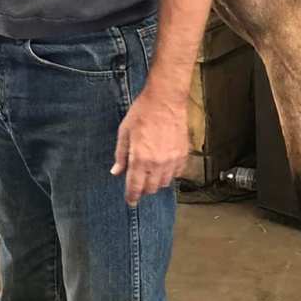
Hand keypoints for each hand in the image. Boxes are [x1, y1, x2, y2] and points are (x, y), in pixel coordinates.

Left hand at [111, 86, 188, 205]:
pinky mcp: (183, 154)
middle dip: (143, 188)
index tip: (130, 201)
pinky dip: (171, 173)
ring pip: (165, 183)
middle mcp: (157, 163)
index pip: (135, 187)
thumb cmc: (143, 112)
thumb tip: (116, 171)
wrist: (166, 99)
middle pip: (151, 188)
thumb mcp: (125, 132)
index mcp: (140, 159)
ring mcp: (172, 160)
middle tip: (138, 183)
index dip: (131, 197)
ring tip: (151, 172)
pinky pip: (178, 173)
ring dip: (156, 181)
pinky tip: (164, 165)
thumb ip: (121, 154)